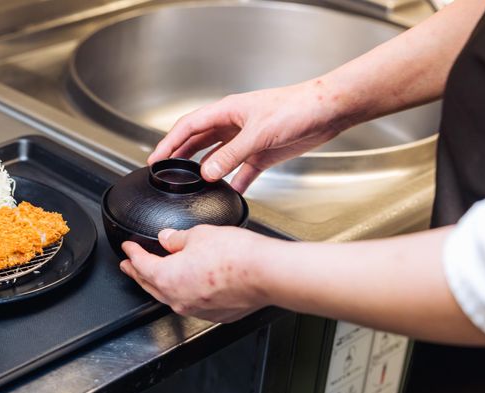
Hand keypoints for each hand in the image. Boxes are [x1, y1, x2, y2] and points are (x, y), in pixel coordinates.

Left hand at [119, 225, 271, 322]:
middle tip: (128, 266)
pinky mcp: (215, 314)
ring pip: (169, 297)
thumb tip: (168, 239)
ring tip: (156, 275)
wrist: (266, 274)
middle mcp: (178, 299)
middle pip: (150, 285)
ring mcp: (196, 310)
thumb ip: (177, 238)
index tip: (128, 248)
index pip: (141, 264)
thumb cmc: (236, 256)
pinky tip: (189, 283)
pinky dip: (185, 292)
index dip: (132, 253)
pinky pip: (191, 303)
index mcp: (167, 277)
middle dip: (137, 273)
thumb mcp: (199, 235)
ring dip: (159, 285)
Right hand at [148, 80, 351, 192]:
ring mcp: (247, 140)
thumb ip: (230, 155)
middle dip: (180, 156)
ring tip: (191, 185)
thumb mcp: (259, 133)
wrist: (328, 111)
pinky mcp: (262, 153)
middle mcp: (234, 125)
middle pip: (199, 141)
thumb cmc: (297, 108)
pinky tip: (228, 192)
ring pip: (218, 157)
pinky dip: (233, 182)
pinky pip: (241, 171)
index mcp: (227, 111)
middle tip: (165, 171)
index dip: (169, 142)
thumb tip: (206, 173)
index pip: (189, 126)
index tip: (155, 158)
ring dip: (205, 170)